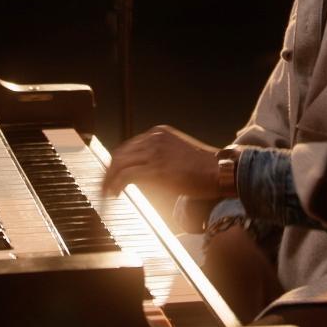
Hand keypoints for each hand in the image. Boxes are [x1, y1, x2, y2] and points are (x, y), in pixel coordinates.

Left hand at [102, 125, 219, 199]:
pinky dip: (116, 184)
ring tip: (107, 192)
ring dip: (109, 179)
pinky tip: (115, 193)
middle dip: (109, 170)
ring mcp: (155, 152)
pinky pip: (127, 175)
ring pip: (120, 163)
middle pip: (121, 153)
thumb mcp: (180, 154)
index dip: (119, 161)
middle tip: (104, 185)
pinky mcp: (156, 168)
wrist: (222, 171)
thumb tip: (148, 173)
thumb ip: (162, 157)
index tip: (113, 174)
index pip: (130, 146)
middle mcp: (154, 138)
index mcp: (160, 133)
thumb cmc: (206, 168)